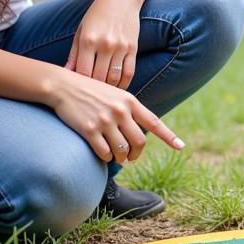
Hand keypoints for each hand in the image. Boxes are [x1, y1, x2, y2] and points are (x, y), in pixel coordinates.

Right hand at [50, 67, 183, 163]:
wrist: (63, 86)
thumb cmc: (90, 91)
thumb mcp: (114, 94)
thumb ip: (128, 110)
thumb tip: (139, 132)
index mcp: (129, 101)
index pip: (154, 122)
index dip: (169, 136)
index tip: (181, 147)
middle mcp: (120, 111)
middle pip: (139, 142)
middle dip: (136, 154)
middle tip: (131, 157)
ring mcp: (105, 120)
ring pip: (122, 150)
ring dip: (121, 158)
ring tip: (117, 157)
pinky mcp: (89, 130)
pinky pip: (105, 153)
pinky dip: (106, 157)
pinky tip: (103, 153)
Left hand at [64, 0, 141, 89]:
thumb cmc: (97, 14)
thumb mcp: (81, 31)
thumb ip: (74, 54)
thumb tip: (67, 73)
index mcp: (88, 40)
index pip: (83, 73)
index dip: (80, 85)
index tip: (77, 92)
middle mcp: (105, 45)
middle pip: (98, 78)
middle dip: (93, 91)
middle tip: (89, 98)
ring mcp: (121, 47)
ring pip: (114, 78)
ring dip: (108, 90)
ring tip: (102, 96)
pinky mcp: (133, 48)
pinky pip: (129, 73)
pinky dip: (123, 84)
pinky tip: (117, 89)